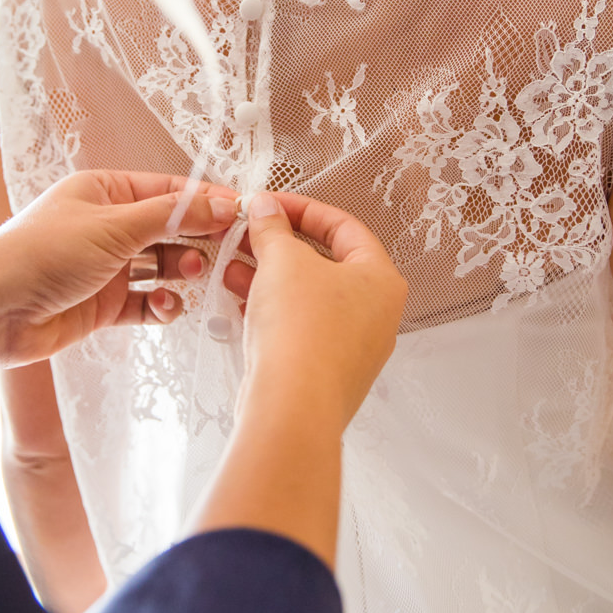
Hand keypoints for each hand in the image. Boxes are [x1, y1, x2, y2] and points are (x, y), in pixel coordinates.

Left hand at [0, 171, 236, 386]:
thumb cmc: (42, 255)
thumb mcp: (114, 226)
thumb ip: (172, 216)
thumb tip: (224, 202)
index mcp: (103, 191)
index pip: (167, 190)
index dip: (204, 201)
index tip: (239, 214)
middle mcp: (106, 225)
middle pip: (168, 227)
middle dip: (196, 239)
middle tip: (225, 252)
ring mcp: (105, 266)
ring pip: (161, 266)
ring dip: (180, 272)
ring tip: (189, 277)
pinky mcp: (103, 305)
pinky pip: (146, 302)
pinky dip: (162, 306)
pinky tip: (167, 308)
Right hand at [187, 192, 405, 564]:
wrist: (292, 409)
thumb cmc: (301, 329)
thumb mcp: (282, 261)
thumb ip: (272, 227)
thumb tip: (265, 208)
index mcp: (381, 279)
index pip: (344, 226)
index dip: (302, 208)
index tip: (268, 204)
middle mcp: (377, 314)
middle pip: (326, 263)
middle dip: (280, 246)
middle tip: (248, 234)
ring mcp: (354, 348)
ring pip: (309, 298)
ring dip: (270, 277)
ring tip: (231, 264)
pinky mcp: (327, 374)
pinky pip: (300, 330)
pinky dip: (273, 311)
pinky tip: (239, 300)